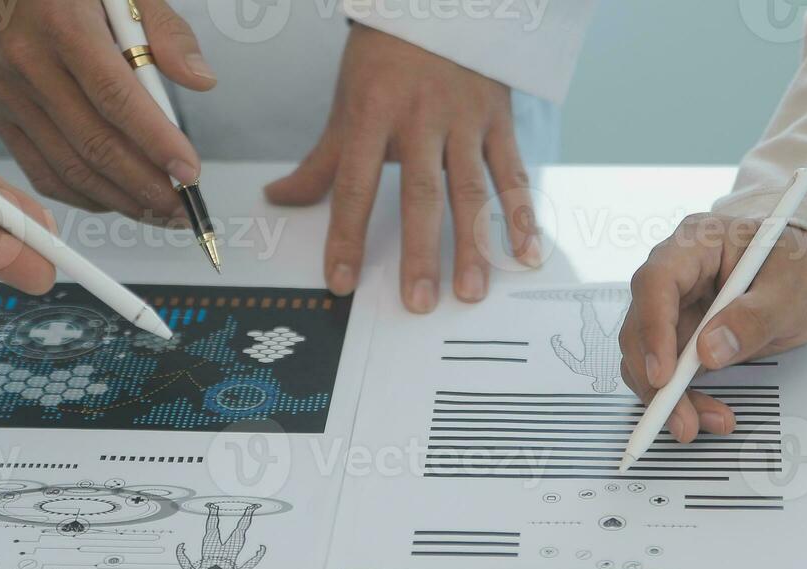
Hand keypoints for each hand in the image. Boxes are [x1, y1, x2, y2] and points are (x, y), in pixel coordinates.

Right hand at [0, 0, 214, 219]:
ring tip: (161, 213)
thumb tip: (201, 80)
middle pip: (96, 143)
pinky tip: (117, 201)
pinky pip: (41, 170)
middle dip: (148, 186)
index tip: (190, 174)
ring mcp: (8, 93)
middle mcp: (27, 62)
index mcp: (63, 25)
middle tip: (185, 207)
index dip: (157, 143)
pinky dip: (83, 196)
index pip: (116, 99)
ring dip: (122, 200)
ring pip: (70, 167)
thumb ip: (166, 30)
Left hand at [264, 24, 540, 311]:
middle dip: (420, 253)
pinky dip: (521, 214)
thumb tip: (281, 198)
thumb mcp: (348, 102)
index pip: (354, 185)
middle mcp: (419, 117)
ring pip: (470, 189)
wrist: (439, 2)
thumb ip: (321, 160)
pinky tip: (525, 252)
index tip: (342, 282)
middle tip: (418, 302)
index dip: (346, 236)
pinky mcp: (498, 119)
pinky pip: (513, 172)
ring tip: (471, 291)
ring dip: (472, 245)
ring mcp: (464, 119)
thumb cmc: (387, 56)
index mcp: (372, 112)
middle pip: (419, 193)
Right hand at [618, 213, 806, 441]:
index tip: (663, 374)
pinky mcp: (683, 338)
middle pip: (641, 327)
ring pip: (648, 358)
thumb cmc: (802, 267)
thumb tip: (709, 351)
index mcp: (696, 244)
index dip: (652, 329)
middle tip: (682, 418)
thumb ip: (753, 318)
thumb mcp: (791, 291)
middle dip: (656, 379)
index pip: (656, 282)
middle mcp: (676, 275)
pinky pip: (669, 374)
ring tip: (705, 422)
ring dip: (668, 397)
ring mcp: (676, 308)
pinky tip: (708, 414)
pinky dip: (682, 399)